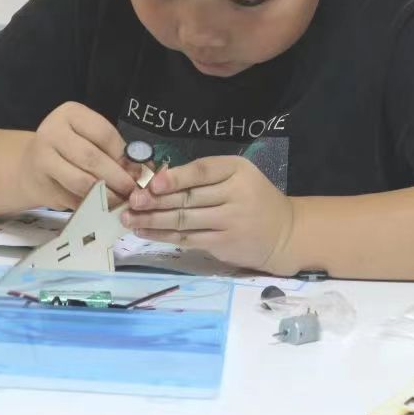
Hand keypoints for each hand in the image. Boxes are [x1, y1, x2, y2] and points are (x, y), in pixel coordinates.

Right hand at [19, 102, 139, 209]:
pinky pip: (72, 198)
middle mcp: (52, 131)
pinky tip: (104, 207)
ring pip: (81, 181)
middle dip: (117, 177)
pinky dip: (92, 205)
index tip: (138, 171)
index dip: (124, 155)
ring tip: (121, 200)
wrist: (31, 166)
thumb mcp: (92, 139)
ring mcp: (42, 158)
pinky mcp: (40, 184)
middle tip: (133, 191)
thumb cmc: (72, 149)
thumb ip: (115, 151)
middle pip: (92, 157)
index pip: (104, 133)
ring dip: (106, 195)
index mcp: (71, 114)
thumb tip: (144, 170)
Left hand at [121, 156, 292, 269]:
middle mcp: (235, 194)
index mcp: (237, 170)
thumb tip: (159, 180)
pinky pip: (187, 239)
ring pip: (184, 220)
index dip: (175, 177)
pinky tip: (145, 232)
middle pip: (188, 197)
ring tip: (129, 218)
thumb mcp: (237, 177)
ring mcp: (230, 221)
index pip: (202, 171)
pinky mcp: (223, 244)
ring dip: (153, 220)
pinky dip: (163, 236)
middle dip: (155, 200)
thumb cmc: (254, 199)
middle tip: (130, 201)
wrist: (284, 233)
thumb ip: (205, 176)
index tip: (152, 183)